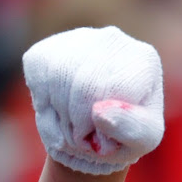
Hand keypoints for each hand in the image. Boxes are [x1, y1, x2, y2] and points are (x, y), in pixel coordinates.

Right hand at [23, 26, 163, 174]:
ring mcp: (78, 38)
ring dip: (59, 116)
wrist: (100, 128)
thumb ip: (132, 129)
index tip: (100, 142)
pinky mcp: (49, 46)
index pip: (111, 88)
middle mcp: (112, 40)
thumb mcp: (143, 139)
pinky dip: (42, 104)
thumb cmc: (128, 132)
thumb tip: (99, 112)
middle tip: (81, 141)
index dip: (97, 123)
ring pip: (56, 76)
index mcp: (144, 59)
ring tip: (72, 132)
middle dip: (77, 123)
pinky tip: (60, 113)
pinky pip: (38, 74)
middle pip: (82, 82)